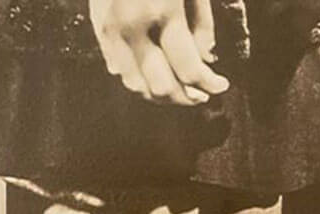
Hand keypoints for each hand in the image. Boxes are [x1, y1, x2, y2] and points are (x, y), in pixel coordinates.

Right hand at [89, 0, 229, 105]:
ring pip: (134, 83)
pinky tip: (153, 71)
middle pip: (161, 86)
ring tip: (180, 88)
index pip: (188, 68)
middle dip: (186, 97)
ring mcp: (110, 28)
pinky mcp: (97, 25)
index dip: (209, 84)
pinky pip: (116, 67)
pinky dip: (136, 77)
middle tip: (202, 95)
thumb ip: (201, 23)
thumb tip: (206, 59)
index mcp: (162, 10)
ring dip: (160, 93)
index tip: (222, 86)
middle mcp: (133, 26)